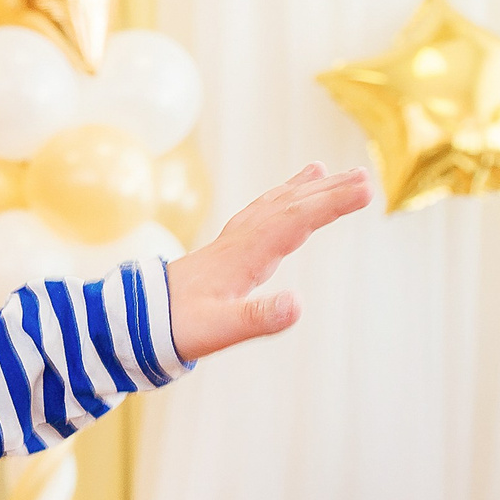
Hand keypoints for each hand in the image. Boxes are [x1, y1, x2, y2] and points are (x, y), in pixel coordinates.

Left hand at [164, 163, 371, 359]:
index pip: (294, 221)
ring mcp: (231, 243)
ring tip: (326, 170)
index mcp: (244, 256)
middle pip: (288, 208)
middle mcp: (239, 242)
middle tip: (364, 177)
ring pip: (272, 207)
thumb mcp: (221, 329)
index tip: (366, 189)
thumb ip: (259, 317)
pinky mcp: (225, 251)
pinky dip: (276, 202)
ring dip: (302, 191)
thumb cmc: (177, 326)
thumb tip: (298, 304)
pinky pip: (257, 216)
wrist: (133, 319)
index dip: (330, 204)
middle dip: (327, 192)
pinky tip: (283, 201)